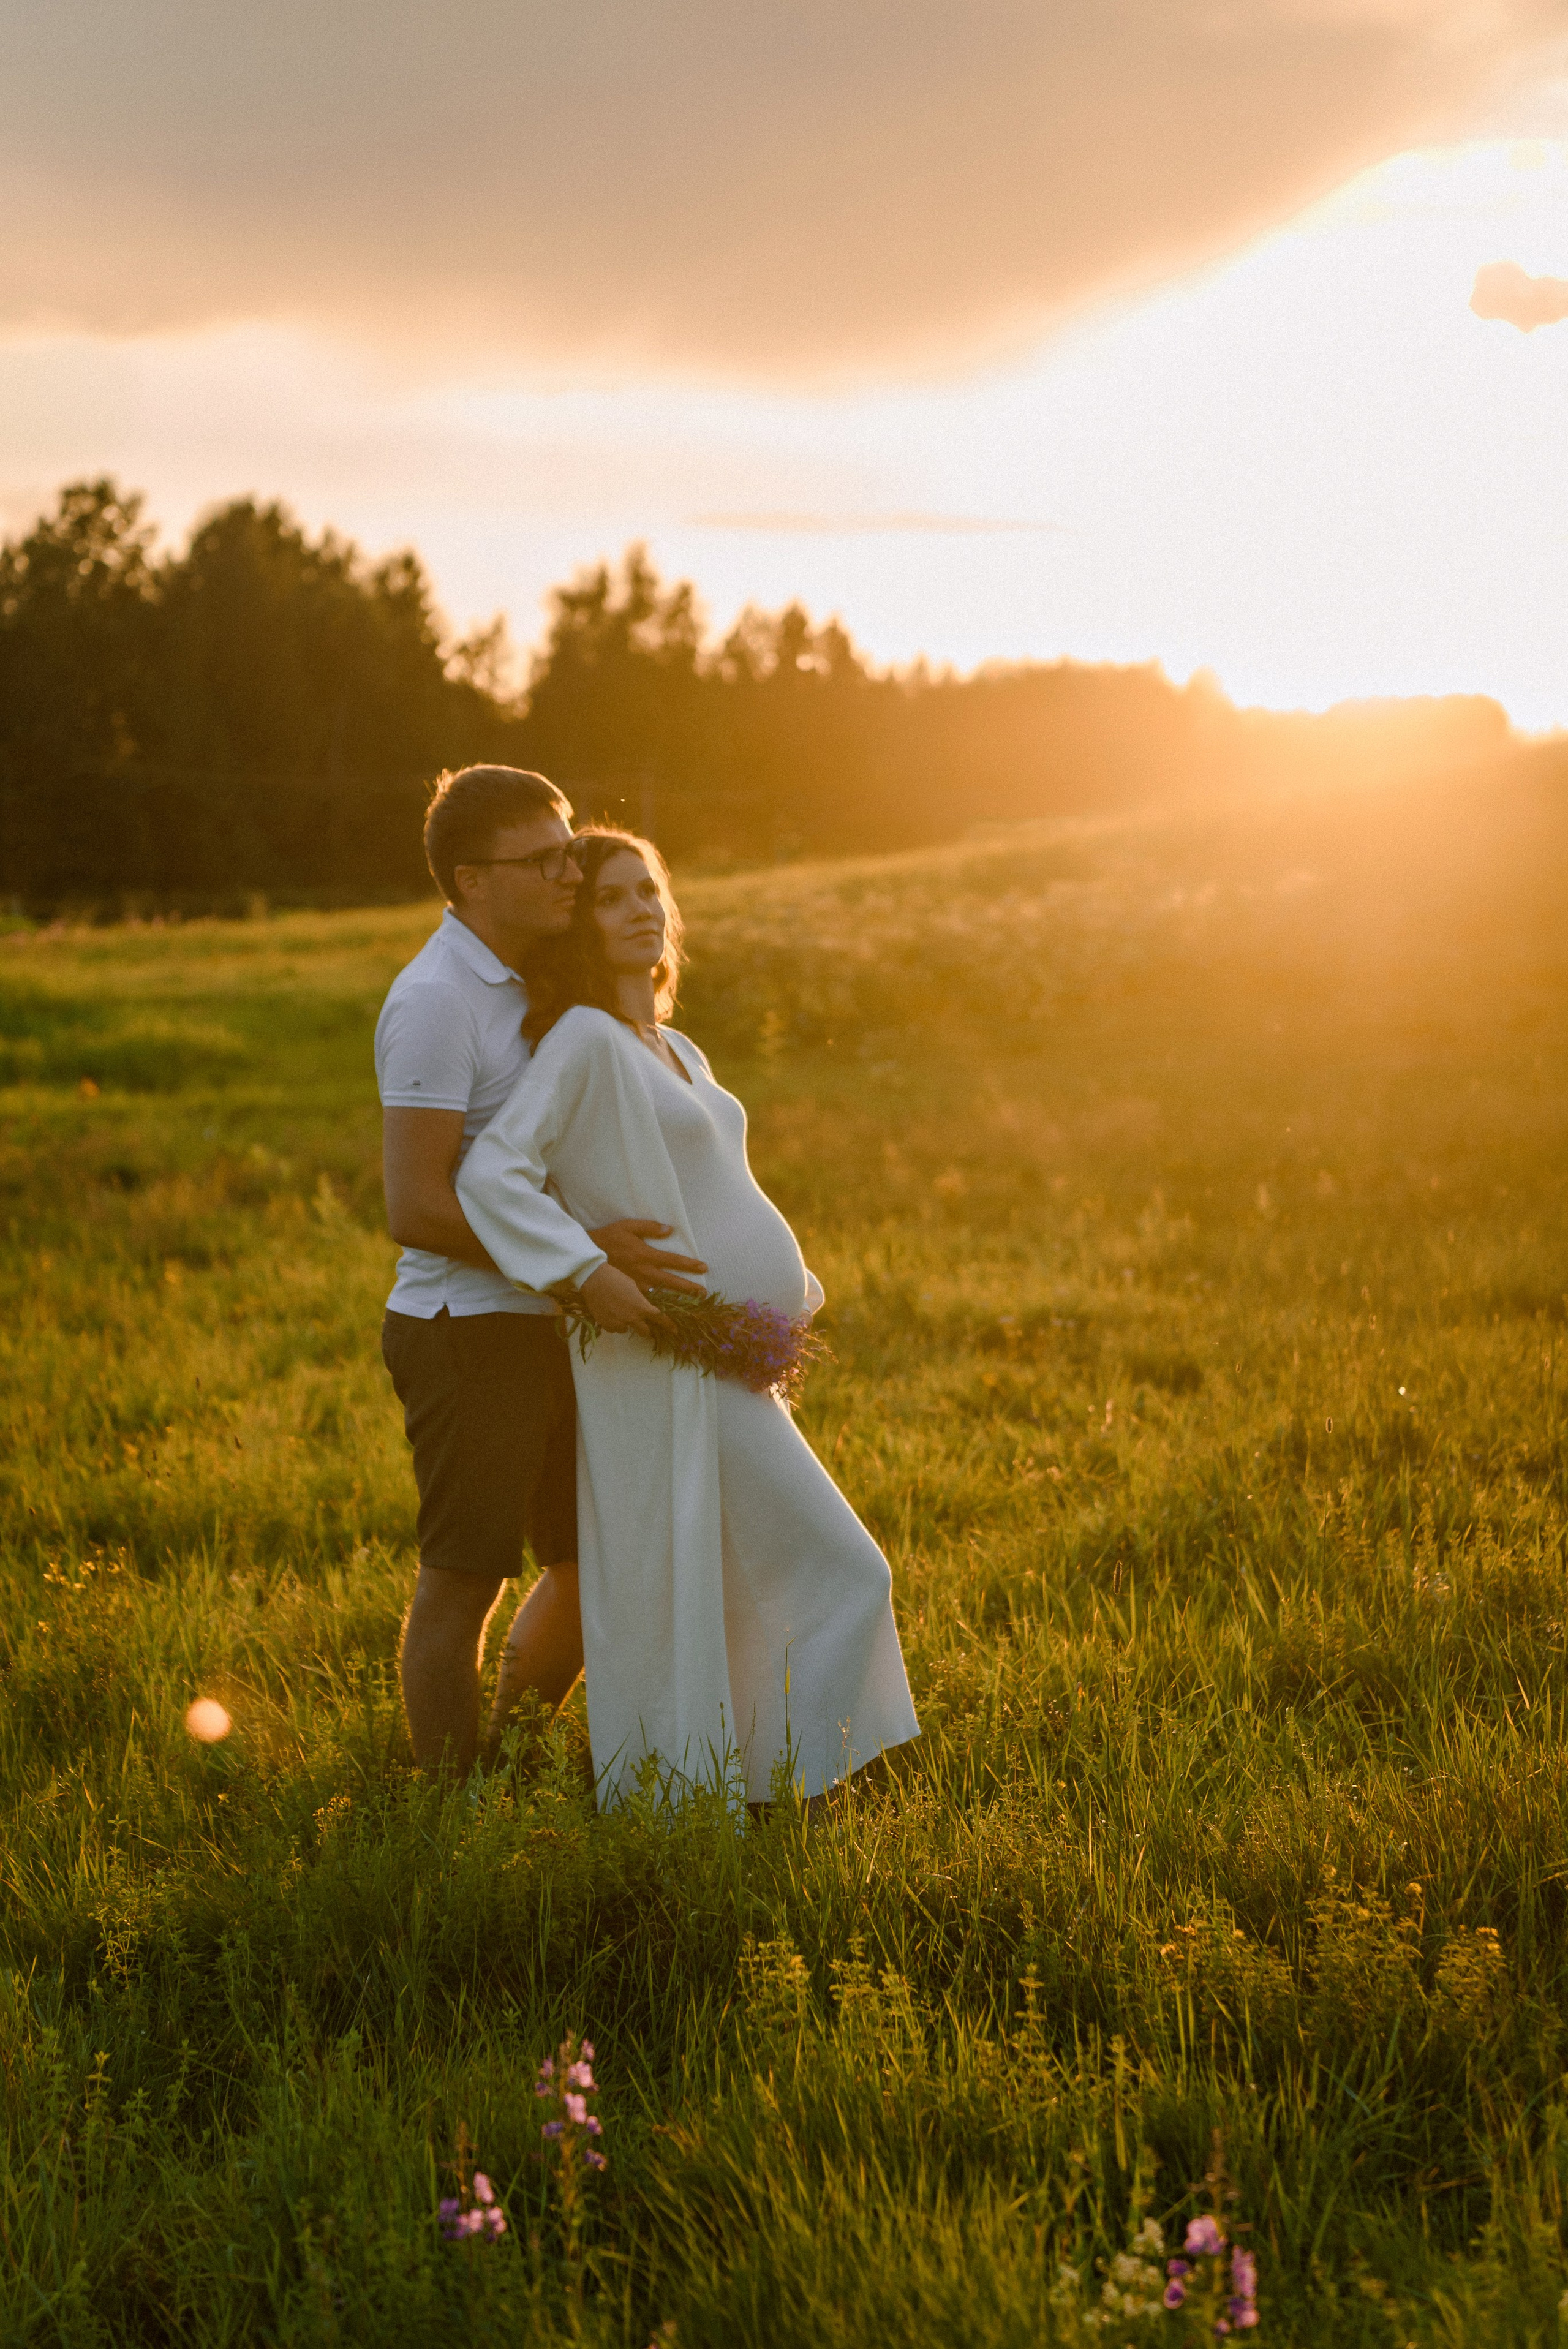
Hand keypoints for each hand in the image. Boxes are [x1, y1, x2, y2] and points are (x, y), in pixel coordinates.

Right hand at [578, 1263, 676, 1337]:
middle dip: (645, 1329)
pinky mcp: (606, 1325)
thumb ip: (640, 1298)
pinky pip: (614, 1329)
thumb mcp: (634, 1286)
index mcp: (641, 1307)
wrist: (594, 1279)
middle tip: (642, 1324)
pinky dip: (614, 1323)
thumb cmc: (616, 1277)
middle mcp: (632, 1318)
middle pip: (644, 1331)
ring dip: (627, 1324)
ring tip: (619, 1312)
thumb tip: (643, 1303)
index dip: (668, 1325)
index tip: (674, 1330)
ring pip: (627, 1330)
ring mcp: (618, 1323)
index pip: (659, 1319)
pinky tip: (610, 1312)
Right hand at [588, 1218, 707, 1299]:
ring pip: (660, 1297)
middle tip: (703, 1294)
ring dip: (675, 1303)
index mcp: (646, 1255)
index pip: (673, 1261)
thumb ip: (649, 1227)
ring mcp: (635, 1286)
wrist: (586, 1259)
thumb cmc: (607, 1239)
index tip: (703, 1268)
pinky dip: (653, 1310)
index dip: (690, 1265)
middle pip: (671, 1283)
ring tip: (688, 1308)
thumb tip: (670, 1229)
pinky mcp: (626, 1295)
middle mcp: (644, 1273)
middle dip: (689, 1289)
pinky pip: (643, 1304)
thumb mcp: (627, 1226)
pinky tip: (660, 1317)